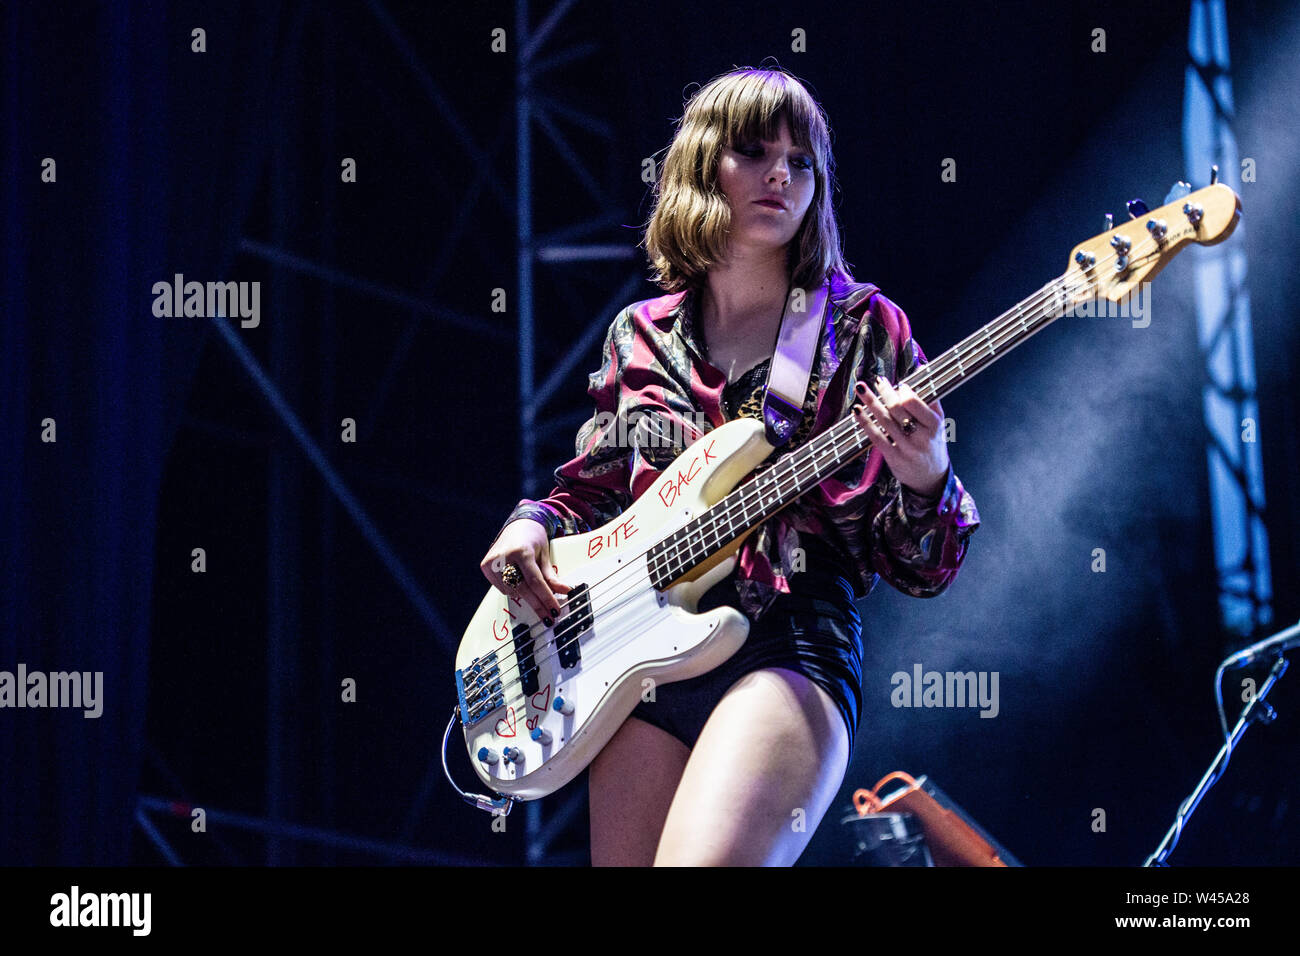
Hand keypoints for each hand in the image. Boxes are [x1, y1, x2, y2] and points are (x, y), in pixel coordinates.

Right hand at [480, 518, 571, 624]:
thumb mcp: (545, 555)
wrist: (518, 525)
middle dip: (537, 605)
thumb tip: (564, 592)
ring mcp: (492, 562)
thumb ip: (552, 576)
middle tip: (548, 617)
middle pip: (523, 589)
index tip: (554, 611)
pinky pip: (502, 588)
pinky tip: (519, 581)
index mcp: (521, 551)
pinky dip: (513, 589)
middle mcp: (504, 557)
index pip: (535, 582)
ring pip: (512, 591)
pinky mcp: (485, 566)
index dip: (546, 598)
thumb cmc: (534, 539)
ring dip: (526, 596)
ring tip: (535, 593)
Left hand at [852, 375, 948, 497]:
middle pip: (898, 409)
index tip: (898, 384)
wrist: (931, 477)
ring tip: (861, 388)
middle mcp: (920, 437)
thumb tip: (921, 369)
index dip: (904, 391)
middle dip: (886, 392)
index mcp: (934, 425)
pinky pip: (876, 436)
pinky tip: (857, 411)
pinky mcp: (893, 457)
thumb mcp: (939, 424)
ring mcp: (906, 448)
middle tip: (879, 381)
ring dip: (871, 402)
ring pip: (884, 420)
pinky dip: (864, 422)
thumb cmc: (932, 444)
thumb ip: (930, 400)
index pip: (915, 403)